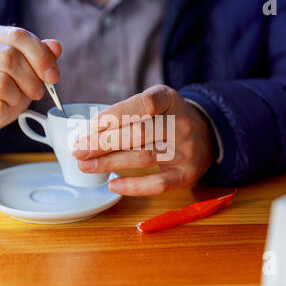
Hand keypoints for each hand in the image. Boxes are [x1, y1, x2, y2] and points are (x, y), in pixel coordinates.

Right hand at [0, 24, 61, 150]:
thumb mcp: (23, 74)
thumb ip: (39, 58)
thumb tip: (56, 46)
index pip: (18, 36)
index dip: (41, 57)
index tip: (54, 77)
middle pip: (9, 58)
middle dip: (31, 80)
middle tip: (36, 93)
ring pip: (1, 83)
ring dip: (16, 99)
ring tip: (11, 103)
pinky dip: (4, 115)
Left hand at [73, 85, 215, 195]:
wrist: (205, 135)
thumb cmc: (167, 118)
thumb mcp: (154, 104)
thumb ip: (128, 113)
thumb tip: (89, 133)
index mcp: (170, 99)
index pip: (145, 104)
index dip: (117, 114)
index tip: (93, 125)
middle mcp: (181, 123)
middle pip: (140, 133)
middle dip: (104, 143)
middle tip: (79, 150)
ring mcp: (186, 150)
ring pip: (144, 157)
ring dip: (110, 163)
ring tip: (86, 166)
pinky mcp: (186, 174)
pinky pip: (158, 184)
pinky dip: (133, 186)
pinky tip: (112, 184)